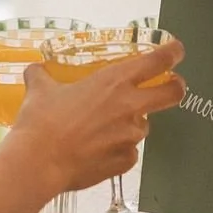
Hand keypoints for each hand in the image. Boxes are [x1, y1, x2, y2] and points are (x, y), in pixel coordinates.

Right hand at [10, 39, 185, 196]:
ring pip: (143, 125)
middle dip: (176, 86)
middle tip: (172, 84)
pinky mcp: (125, 161)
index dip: (172, 53)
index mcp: (114, 81)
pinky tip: (97, 150)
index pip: (156, 61)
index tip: (176, 50)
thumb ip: (42, 76)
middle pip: (172, 93)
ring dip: (131, 123)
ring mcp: (131, 136)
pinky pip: (129, 151)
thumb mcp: (40, 90)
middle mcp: (130, 106)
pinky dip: (118, 149)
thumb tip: (35, 70)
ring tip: (103, 128)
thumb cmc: (41, 123)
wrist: (38, 162)